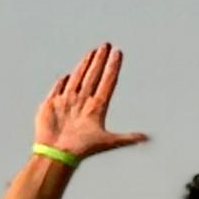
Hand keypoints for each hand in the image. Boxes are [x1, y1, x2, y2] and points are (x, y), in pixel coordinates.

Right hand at [33, 43, 150, 163]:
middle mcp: (83, 102)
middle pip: (94, 76)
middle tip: (106, 45)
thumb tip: (146, 138)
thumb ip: (127, 138)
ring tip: (93, 52)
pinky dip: (63, 83)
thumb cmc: (83, 149)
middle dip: (100, 61)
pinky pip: (58, 89)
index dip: (113, 67)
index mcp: (97, 107)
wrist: (57, 153)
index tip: (119, 53)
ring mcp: (68, 102)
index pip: (107, 82)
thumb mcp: (108, 141)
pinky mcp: (52, 104)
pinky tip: (68, 75)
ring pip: (79, 78)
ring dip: (85, 65)